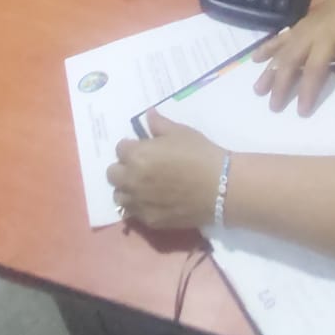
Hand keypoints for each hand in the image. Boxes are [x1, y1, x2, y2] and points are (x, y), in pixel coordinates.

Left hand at [106, 111, 225, 229]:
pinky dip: (139, 205)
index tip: (144, 148)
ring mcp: (139, 203)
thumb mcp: (180, 132)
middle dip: (124, 167)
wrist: (221, 187)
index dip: (132, 146)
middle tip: (141, 166)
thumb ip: (159, 124)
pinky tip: (154, 200)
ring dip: (127, 188)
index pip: (120, 148)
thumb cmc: (200, 154)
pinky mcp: (149, 220)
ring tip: (144, 185)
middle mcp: (131, 180)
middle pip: (113, 173)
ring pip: (119, 195)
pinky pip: (133, 212)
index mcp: (136, 155)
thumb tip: (148, 114)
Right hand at [252, 0, 334, 114]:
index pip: (315, 69)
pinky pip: (277, 39)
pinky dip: (265, 49)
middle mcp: (308, 37)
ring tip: (258, 90)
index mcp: (327, 42)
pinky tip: (254, 60)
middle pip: (291, 63)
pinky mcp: (293, 28)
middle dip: (281, 86)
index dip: (307, 90)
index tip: (302, 111)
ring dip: (268, 72)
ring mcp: (298, 32)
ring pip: (280, 53)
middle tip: (273, 106)